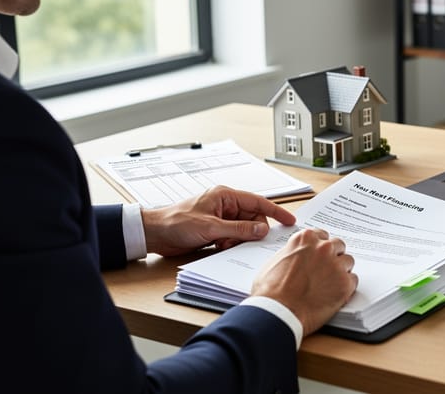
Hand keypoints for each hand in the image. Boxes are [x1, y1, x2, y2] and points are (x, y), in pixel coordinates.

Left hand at [141, 185, 295, 255]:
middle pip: (253, 218)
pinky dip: (231, 244)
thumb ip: (239, 229)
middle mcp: (225, 205)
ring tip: (224, 244)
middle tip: (242, 241)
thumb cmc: (176, 222)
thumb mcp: (210, 227)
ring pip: (244, 230)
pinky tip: (219, 247)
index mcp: (225, 196)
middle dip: (251, 232)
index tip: (289, 221)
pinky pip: (234, 237)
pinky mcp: (216, 231)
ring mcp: (221, 218)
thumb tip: (262, 229)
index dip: (276, 211)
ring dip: (239, 240)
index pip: (258, 202)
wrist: (154, 234)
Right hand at [252, 228, 357, 334]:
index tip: (319, 255)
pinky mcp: (345, 283)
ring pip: (348, 262)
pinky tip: (335, 294)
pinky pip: (353, 280)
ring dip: (341, 271)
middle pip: (338, 246)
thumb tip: (296, 257)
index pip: (322, 235)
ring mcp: (336, 265)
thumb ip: (291, 253)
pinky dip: (346, 287)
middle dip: (333, 256)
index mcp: (305, 239)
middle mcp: (323, 248)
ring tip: (329, 284)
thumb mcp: (275, 261)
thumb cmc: (270, 291)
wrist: (277, 311)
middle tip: (326, 270)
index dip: (320, 248)